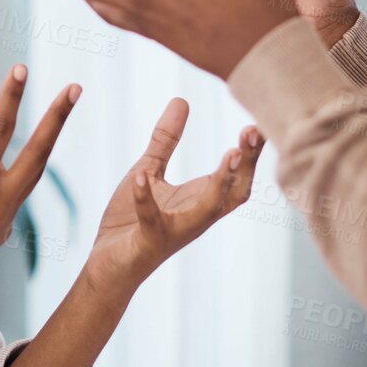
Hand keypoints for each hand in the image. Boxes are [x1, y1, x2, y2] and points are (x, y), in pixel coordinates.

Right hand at [0, 65, 77, 315]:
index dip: (11, 96)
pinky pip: (15, 194)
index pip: (0, 129)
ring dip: (46, 142)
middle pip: (39, 152)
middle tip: (76, 88)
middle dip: (57, 118)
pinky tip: (10, 163)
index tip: (21, 68)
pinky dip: (16, 173)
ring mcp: (7, 219)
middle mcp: (0, 201)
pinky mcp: (5, 231)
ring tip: (58, 113)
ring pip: (34, 172)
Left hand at [86, 99, 262, 289]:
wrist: (107, 267)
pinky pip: (151, 220)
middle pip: (234, 193)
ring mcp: (174, 232)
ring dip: (220, 184)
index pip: (237, 177)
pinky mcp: (147, 242)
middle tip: (253, 133)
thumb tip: (181, 99)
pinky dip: (145, 198)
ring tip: (229, 155)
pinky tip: (140, 176)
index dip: (250, 153)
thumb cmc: (131, 221)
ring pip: (207, 210)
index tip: (259, 122)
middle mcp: (196, 218)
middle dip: (246, 165)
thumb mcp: (149, 171)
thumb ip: (166, 139)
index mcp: (200, 200)